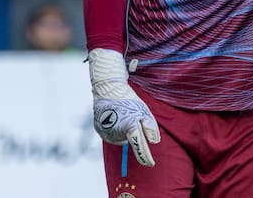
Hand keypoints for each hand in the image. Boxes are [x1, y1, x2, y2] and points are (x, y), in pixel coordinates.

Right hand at [88, 48, 159, 166]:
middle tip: (133, 122)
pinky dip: (115, 130)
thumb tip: (154, 141)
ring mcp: (104, 131)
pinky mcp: (98, 129)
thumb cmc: (129, 100)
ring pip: (119, 139)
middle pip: (129, 141)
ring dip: (124, 132)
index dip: (145, 156)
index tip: (150, 164)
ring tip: (124, 117)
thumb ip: (150, 126)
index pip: (139, 145)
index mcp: (129, 124)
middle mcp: (115, 131)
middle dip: (135, 137)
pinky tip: (115, 119)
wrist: (107, 88)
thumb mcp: (143, 110)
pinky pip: (111, 135)